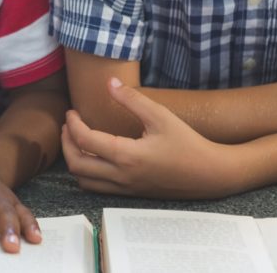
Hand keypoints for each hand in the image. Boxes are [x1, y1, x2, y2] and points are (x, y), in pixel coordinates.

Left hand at [62, 78, 237, 198]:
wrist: (210, 174)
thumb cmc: (188, 143)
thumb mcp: (160, 116)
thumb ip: (132, 99)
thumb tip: (110, 83)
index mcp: (127, 156)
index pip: (84, 141)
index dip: (72, 124)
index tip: (72, 111)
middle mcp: (122, 176)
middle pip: (76, 165)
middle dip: (66, 143)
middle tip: (69, 125)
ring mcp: (125, 188)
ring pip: (84, 181)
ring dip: (74, 161)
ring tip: (78, 140)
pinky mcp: (131, 193)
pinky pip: (98, 187)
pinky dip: (87, 173)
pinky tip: (95, 156)